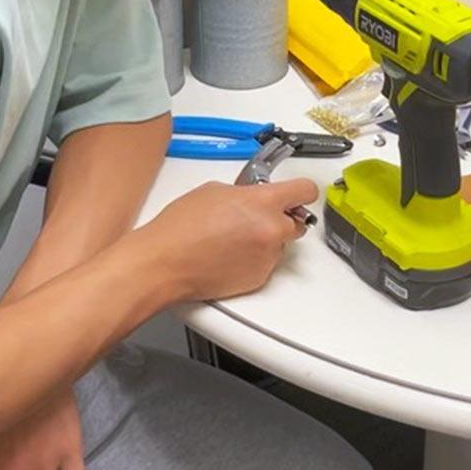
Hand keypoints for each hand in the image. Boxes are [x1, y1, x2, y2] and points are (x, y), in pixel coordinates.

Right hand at [142, 177, 319, 302]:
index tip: (300, 193)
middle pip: (297, 222)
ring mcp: (267, 257)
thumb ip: (244, 193)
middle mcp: (271, 230)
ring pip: (279, 245)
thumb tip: (252, 197)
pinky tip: (229, 256)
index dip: (303, 191)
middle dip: (281, 219)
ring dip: (265, 241)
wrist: (165, 263)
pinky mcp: (259, 278)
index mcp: (262, 203)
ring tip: (233, 240)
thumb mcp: (213, 191)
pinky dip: (253, 259)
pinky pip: (266, 264)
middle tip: (257, 219)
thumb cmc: (180, 228)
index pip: (305, 191)